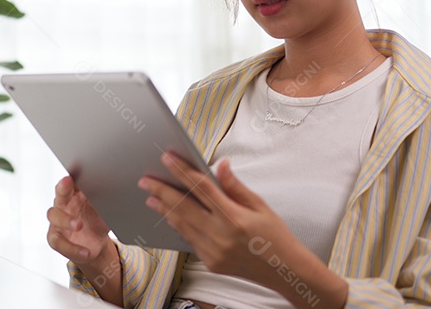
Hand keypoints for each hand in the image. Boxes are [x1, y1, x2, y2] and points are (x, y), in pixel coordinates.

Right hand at [46, 176, 111, 267]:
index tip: (72, 175)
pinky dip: (72, 248)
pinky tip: (85, 252)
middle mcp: (64, 205)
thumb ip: (106, 203)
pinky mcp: (55, 238)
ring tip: (79, 226)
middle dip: (62, 187)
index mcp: (76, 194)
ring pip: (54, 215)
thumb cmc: (98, 222)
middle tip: (67, 184)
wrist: (96, 245)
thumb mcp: (105, 212)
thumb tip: (116, 193)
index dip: (70, 178)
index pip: (71, 182)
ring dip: (66, 220)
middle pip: (59, 193)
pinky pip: (59, 242)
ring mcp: (57, 221)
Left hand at [139, 154, 308, 289]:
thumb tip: (221, 165)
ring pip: (182, 225)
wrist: (284, 271)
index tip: (166, 158)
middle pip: (184, 207)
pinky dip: (178, 226)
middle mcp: (221, 235)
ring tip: (151, 196)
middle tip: (145, 180)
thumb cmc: (275, 236)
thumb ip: (236, 186)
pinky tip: (169, 216)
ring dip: (164, 209)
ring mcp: (213, 251)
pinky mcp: (210, 262)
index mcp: (235, 217)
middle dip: (162, 191)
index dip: (182, 171)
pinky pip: (189, 240)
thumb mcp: (260, 206)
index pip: (201, 188)